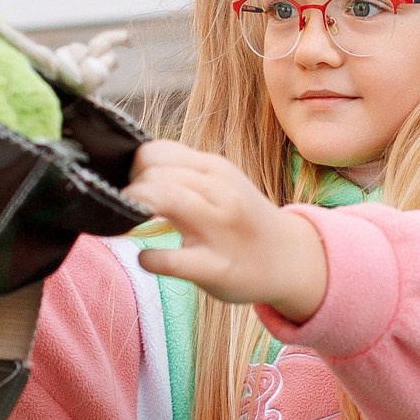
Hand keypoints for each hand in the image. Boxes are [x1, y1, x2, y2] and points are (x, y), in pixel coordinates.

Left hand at [123, 141, 327, 321]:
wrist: (288, 258)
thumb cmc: (242, 219)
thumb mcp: (221, 183)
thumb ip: (183, 171)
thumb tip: (134, 165)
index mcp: (215, 169)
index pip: (157, 151)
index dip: (135, 167)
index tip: (134, 184)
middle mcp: (220, 193)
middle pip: (155, 174)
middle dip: (131, 190)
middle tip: (131, 208)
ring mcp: (219, 230)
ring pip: (164, 200)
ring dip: (135, 209)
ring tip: (132, 222)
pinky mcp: (214, 268)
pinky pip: (169, 259)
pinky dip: (148, 258)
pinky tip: (149, 259)